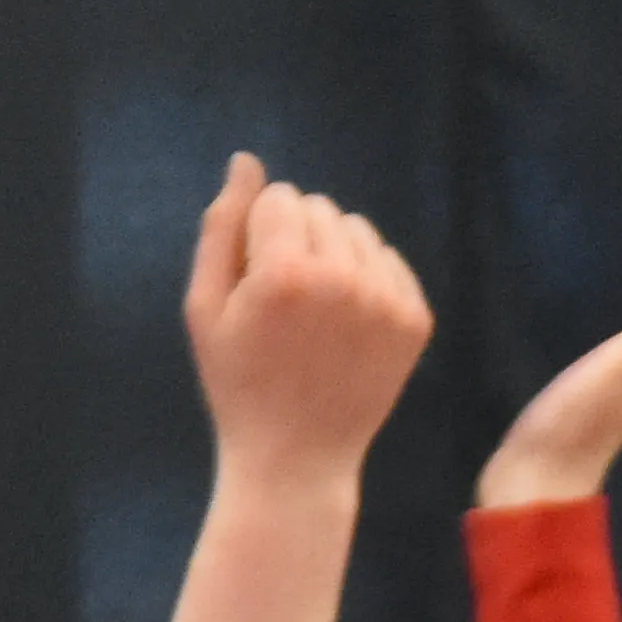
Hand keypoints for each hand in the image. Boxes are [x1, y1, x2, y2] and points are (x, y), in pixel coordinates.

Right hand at [185, 155, 434, 493]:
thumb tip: (245, 161)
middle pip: (319, 206)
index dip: (258, 236)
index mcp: (283, 274)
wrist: (295, 460)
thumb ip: (221, 227)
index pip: (278, 196)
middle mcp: (341, 278)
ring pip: (356, 229)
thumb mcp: (205, 309)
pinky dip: (366, 280)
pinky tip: (345, 325)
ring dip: (333, 255)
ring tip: (315, 312)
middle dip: (296, 240)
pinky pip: (389, 261)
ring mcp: (385, 299)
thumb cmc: (237, 384)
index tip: (254, 285)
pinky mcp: (415, 319)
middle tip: (284, 304)